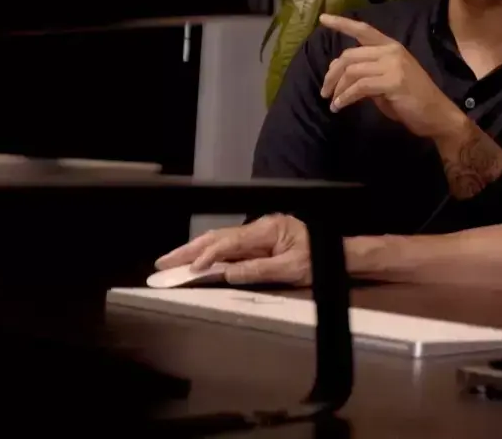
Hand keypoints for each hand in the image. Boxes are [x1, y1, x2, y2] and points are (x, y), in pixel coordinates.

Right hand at [155, 214, 310, 285]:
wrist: (338, 254)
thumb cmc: (319, 261)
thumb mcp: (291, 270)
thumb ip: (258, 271)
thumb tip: (226, 274)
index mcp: (268, 229)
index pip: (230, 242)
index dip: (208, 255)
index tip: (190, 269)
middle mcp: (259, 227)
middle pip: (218, 236)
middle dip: (189, 249)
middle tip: (164, 262)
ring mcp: (257, 233)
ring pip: (220, 239)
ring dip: (194, 250)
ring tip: (171, 261)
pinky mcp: (257, 241)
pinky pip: (228, 246)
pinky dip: (208, 253)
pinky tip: (194, 260)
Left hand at [318, 13, 470, 144]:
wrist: (436, 115)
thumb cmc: (412, 100)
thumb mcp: (386, 80)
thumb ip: (367, 72)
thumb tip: (340, 72)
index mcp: (391, 46)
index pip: (363, 30)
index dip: (342, 23)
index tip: (322, 19)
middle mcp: (391, 51)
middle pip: (350, 55)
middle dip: (332, 74)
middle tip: (324, 91)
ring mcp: (393, 65)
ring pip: (352, 71)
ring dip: (337, 88)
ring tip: (332, 102)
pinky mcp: (392, 81)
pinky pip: (360, 87)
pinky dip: (346, 97)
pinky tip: (340, 106)